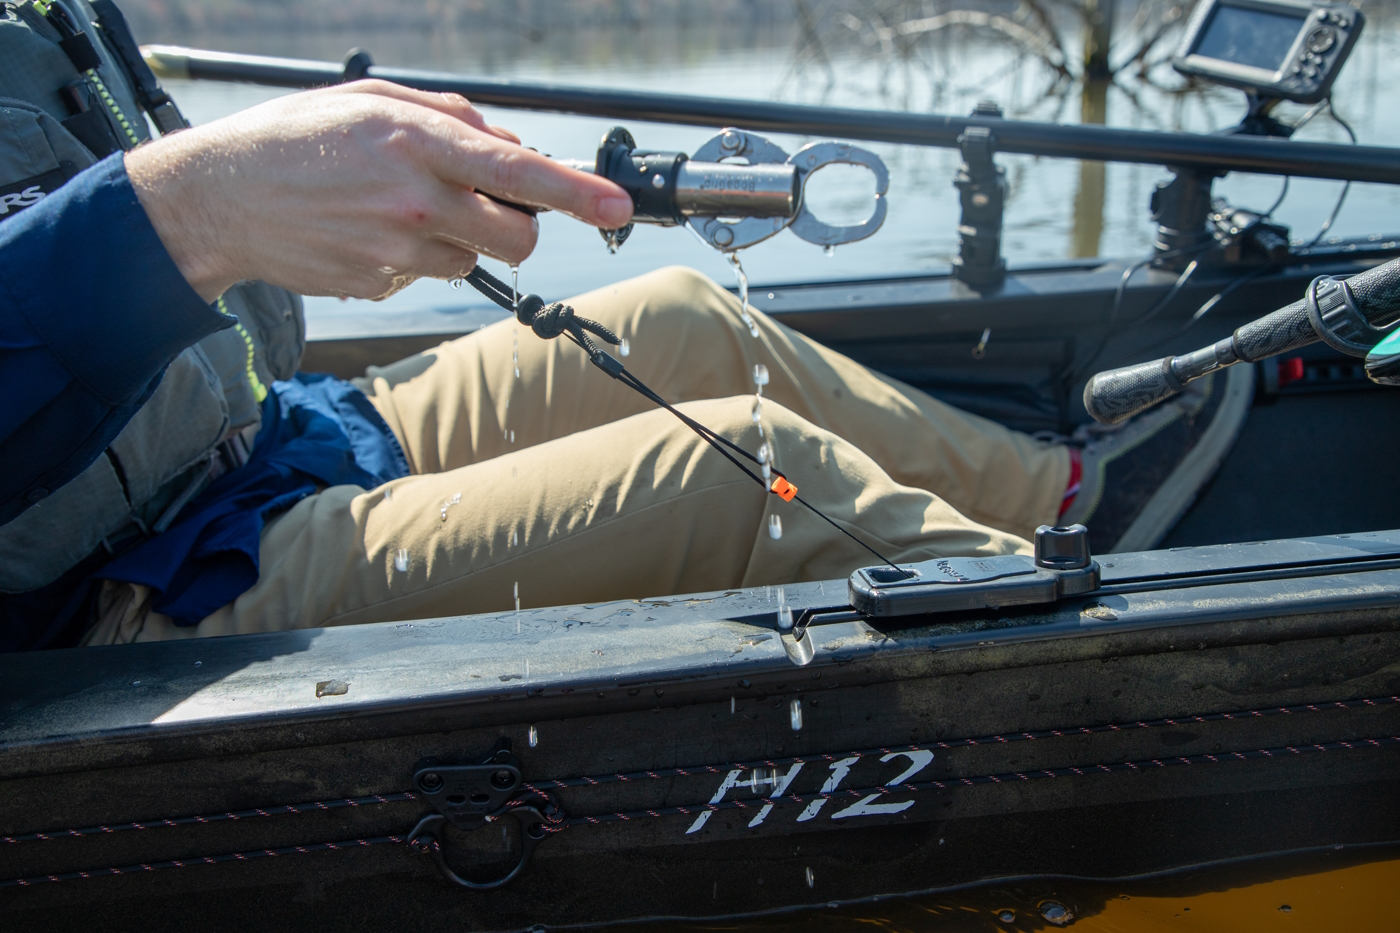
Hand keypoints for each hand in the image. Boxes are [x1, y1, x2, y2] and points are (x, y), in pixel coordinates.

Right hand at [125, 81, 633, 301]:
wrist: (220, 198)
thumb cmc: (296, 139)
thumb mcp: (371, 101)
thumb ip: (448, 117)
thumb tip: (507, 143)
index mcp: (417, 144)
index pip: (518, 173)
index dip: (576, 193)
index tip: (618, 207)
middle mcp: (416, 202)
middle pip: (517, 236)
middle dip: (518, 224)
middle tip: (484, 203)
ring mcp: (398, 251)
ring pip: (474, 258)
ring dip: (457, 237)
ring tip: (396, 208)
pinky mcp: (380, 284)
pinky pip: (427, 274)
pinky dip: (413, 256)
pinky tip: (368, 231)